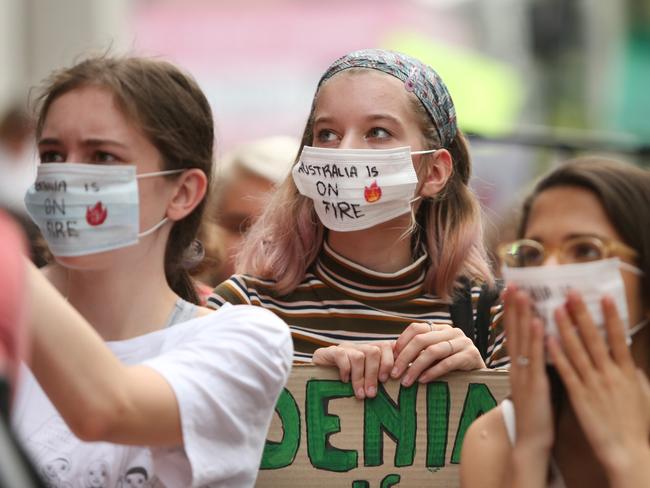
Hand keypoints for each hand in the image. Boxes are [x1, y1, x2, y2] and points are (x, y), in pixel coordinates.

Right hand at [312, 341, 393, 399]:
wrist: (316, 377)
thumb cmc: (347, 384)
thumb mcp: (366, 381)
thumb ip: (380, 379)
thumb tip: (399, 384)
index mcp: (371, 351)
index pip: (388, 347)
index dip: (391, 362)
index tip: (391, 379)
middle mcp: (360, 347)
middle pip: (375, 351)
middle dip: (374, 374)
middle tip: (372, 394)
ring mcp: (345, 348)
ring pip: (359, 356)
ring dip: (360, 378)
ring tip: (360, 394)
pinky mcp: (330, 352)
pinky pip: (341, 356)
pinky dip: (345, 370)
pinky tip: (344, 381)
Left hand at [391, 321, 484, 386]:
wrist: (480, 378)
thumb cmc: (452, 367)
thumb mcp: (434, 356)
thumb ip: (419, 352)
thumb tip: (391, 357)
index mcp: (441, 328)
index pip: (416, 328)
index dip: (401, 342)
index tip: (391, 359)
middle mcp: (452, 331)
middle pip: (421, 340)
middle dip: (405, 357)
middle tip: (394, 374)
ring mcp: (463, 342)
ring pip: (433, 351)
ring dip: (416, 367)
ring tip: (406, 381)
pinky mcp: (471, 355)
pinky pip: (447, 363)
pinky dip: (432, 372)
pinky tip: (422, 381)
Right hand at [505, 287, 553, 452]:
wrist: (530, 441)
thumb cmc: (535, 416)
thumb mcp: (531, 386)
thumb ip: (532, 367)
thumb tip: (539, 349)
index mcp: (516, 367)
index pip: (512, 333)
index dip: (510, 312)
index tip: (509, 292)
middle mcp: (517, 367)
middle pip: (514, 331)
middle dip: (513, 306)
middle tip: (512, 284)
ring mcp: (524, 374)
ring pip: (522, 339)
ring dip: (522, 315)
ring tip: (523, 293)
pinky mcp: (535, 383)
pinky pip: (535, 358)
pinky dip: (536, 339)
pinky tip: (537, 322)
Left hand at [548, 292, 649, 480]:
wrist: (627, 451)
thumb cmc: (634, 424)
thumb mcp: (640, 394)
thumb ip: (633, 374)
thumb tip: (629, 359)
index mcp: (627, 372)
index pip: (618, 338)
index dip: (611, 317)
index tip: (604, 297)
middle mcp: (610, 374)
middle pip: (594, 338)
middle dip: (582, 314)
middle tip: (571, 293)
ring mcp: (594, 384)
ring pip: (577, 350)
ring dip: (565, 328)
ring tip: (554, 309)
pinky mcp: (579, 396)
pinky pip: (566, 371)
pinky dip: (557, 354)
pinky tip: (548, 340)